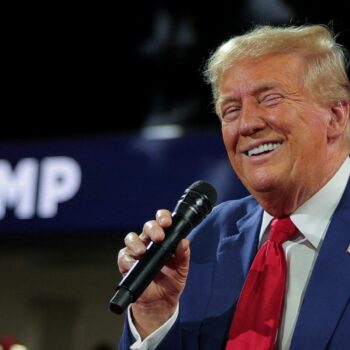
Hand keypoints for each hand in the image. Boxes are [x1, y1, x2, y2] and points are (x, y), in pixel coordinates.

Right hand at [117, 209, 189, 337]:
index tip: (167, 223)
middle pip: (147, 227)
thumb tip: (184, 242)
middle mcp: (149, 242)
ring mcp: (137, 251)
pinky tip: (133, 263)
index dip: (163, 217)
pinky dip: (127, 259)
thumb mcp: (181, 270)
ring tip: (142, 252)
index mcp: (164, 239)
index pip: (162, 221)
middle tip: (158, 237)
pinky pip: (124, 256)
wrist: (160, 303)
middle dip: (152, 229)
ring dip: (136, 243)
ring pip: (132, 238)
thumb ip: (184, 256)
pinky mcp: (127, 263)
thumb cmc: (171, 282)